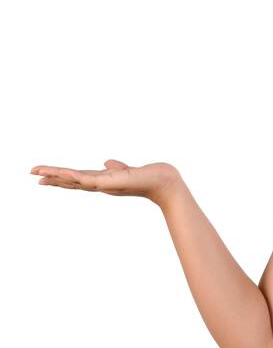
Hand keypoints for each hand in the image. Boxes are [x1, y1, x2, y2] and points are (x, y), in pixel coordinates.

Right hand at [30, 159, 181, 208]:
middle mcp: (100, 185)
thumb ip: (116, 167)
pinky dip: (72, 175)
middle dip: (52, 178)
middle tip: (33, 174)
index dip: (60, 177)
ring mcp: (103, 185)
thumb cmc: (148, 177)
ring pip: (73, 180)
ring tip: (37, 172)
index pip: (77, 179)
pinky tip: (61, 172)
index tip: (44, 176)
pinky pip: (87, 178)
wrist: (164, 182)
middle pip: (70, 181)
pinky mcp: (109, 182)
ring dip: (55, 176)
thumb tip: (108, 162)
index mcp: (102, 181)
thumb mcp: (126, 170)